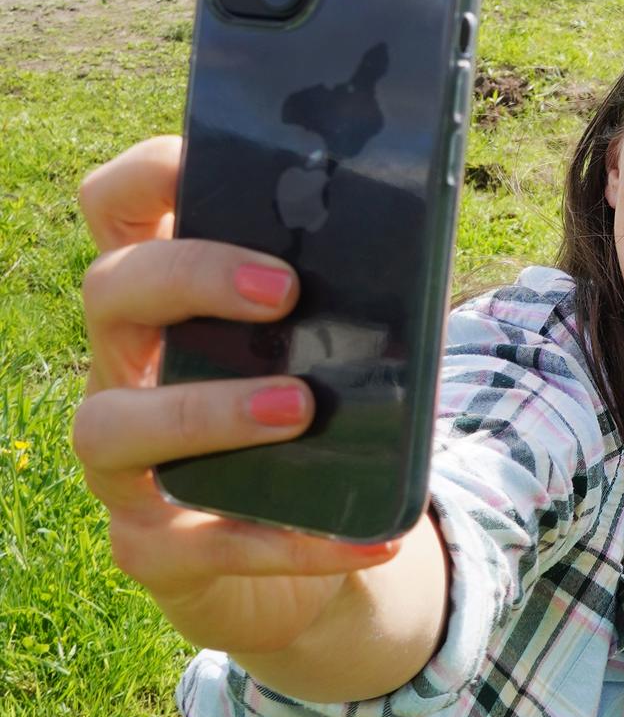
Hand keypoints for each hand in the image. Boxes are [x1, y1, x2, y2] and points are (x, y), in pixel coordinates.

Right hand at [71, 137, 403, 657]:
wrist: (313, 546)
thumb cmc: (327, 410)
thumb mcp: (344, 339)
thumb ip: (362, 289)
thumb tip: (422, 238)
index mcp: (172, 295)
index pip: (119, 205)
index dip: (149, 174)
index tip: (208, 168)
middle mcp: (128, 366)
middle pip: (110, 290)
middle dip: (192, 276)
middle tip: (285, 291)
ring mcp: (125, 463)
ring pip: (110, 424)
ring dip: (204, 411)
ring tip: (297, 408)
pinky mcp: (154, 548)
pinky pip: (203, 544)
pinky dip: (291, 539)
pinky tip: (367, 530)